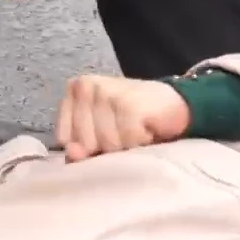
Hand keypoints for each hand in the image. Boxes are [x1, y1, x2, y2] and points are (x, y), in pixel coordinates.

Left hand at [55, 73, 191, 162]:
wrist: (174, 104)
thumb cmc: (132, 121)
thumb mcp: (100, 134)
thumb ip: (81, 146)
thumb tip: (72, 153)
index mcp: (73, 90)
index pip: (64, 138)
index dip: (85, 148)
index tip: (103, 136)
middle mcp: (85, 86)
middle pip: (84, 143)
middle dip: (106, 148)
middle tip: (123, 133)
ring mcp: (106, 93)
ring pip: (106, 144)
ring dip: (125, 146)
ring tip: (135, 131)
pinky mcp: (128, 104)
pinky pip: (127, 142)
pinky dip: (140, 143)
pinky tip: (146, 130)